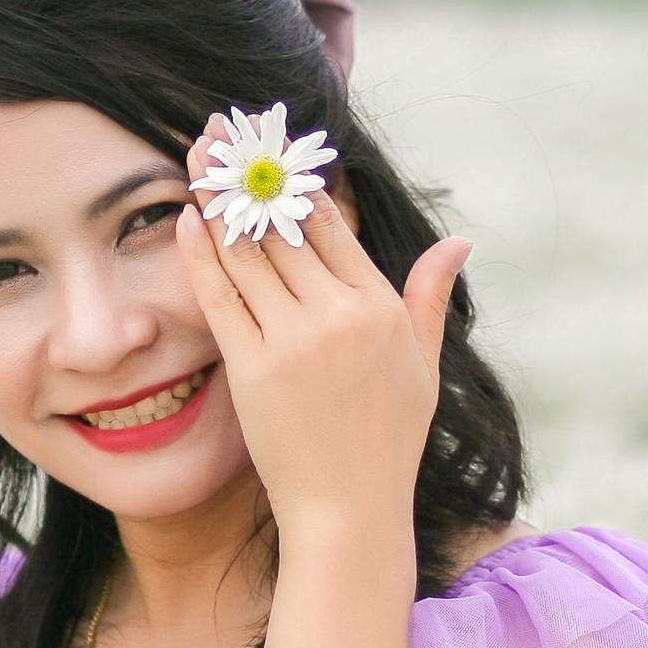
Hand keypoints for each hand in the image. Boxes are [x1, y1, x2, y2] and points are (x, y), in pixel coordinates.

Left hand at [176, 110, 472, 541]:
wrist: (349, 511)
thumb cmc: (387, 441)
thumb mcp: (423, 364)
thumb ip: (429, 297)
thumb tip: (459, 242)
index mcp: (379, 306)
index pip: (331, 223)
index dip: (295, 182)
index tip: (269, 151)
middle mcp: (338, 315)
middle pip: (283, 228)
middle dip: (249, 177)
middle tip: (218, 136)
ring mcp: (294, 340)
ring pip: (247, 254)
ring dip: (216, 202)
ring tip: (195, 162)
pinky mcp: (253, 368)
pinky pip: (221, 297)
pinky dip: (201, 255)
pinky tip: (188, 220)